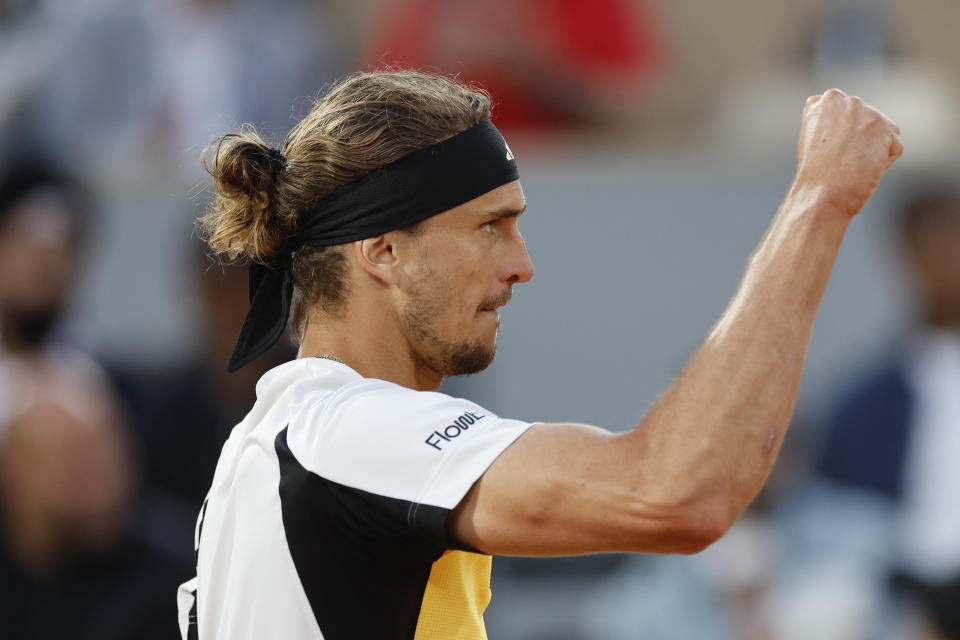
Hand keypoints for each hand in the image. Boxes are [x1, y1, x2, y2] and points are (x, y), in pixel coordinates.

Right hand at [793, 89, 902, 217]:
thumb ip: (835, 124)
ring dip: (872, 153)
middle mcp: (844, 100)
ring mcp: (865, 111)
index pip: (849, 118)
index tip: (827, 154)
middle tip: (839, 161)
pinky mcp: (885, 127)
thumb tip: (861, 128)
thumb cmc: (816, 177)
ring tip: (850, 165)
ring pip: (882, 135)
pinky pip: (893, 149)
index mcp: (822, 102)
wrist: (820, 195)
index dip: (841, 141)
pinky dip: (882, 164)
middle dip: (859, 144)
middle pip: (868, 124)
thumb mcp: (815, 140)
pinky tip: (862, 169)